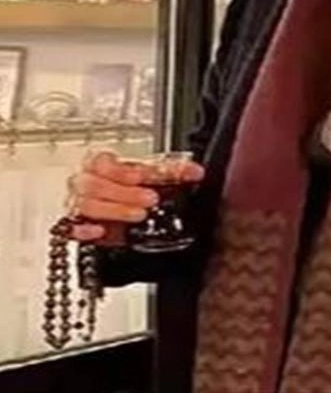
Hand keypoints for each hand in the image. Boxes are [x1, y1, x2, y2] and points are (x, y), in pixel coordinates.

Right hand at [65, 150, 205, 242]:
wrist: (122, 212)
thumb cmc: (132, 188)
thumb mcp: (152, 178)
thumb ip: (172, 172)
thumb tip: (196, 171)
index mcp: (100, 163)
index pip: (104, 163)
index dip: (122, 170)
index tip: (141, 177)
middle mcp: (85, 182)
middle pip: (93, 184)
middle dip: (124, 192)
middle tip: (149, 199)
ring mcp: (78, 204)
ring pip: (86, 205)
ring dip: (115, 210)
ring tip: (138, 214)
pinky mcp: (76, 227)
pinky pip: (71, 228)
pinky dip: (85, 229)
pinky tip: (100, 231)